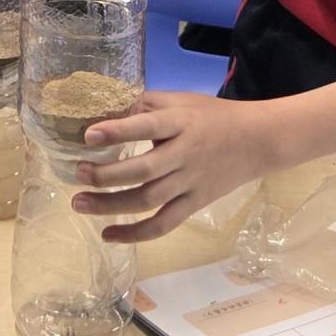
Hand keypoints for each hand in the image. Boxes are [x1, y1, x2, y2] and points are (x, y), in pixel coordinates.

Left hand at [72, 93, 278, 242]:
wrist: (257, 140)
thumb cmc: (213, 115)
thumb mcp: (182, 100)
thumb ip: (147, 104)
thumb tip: (108, 110)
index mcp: (180, 123)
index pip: (147, 127)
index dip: (118, 131)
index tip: (88, 135)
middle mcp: (185, 154)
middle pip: (143, 171)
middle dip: (106, 175)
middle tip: (77, 173)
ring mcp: (190, 183)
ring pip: (148, 200)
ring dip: (111, 205)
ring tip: (79, 203)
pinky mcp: (195, 204)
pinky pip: (164, 224)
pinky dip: (136, 234)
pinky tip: (108, 235)